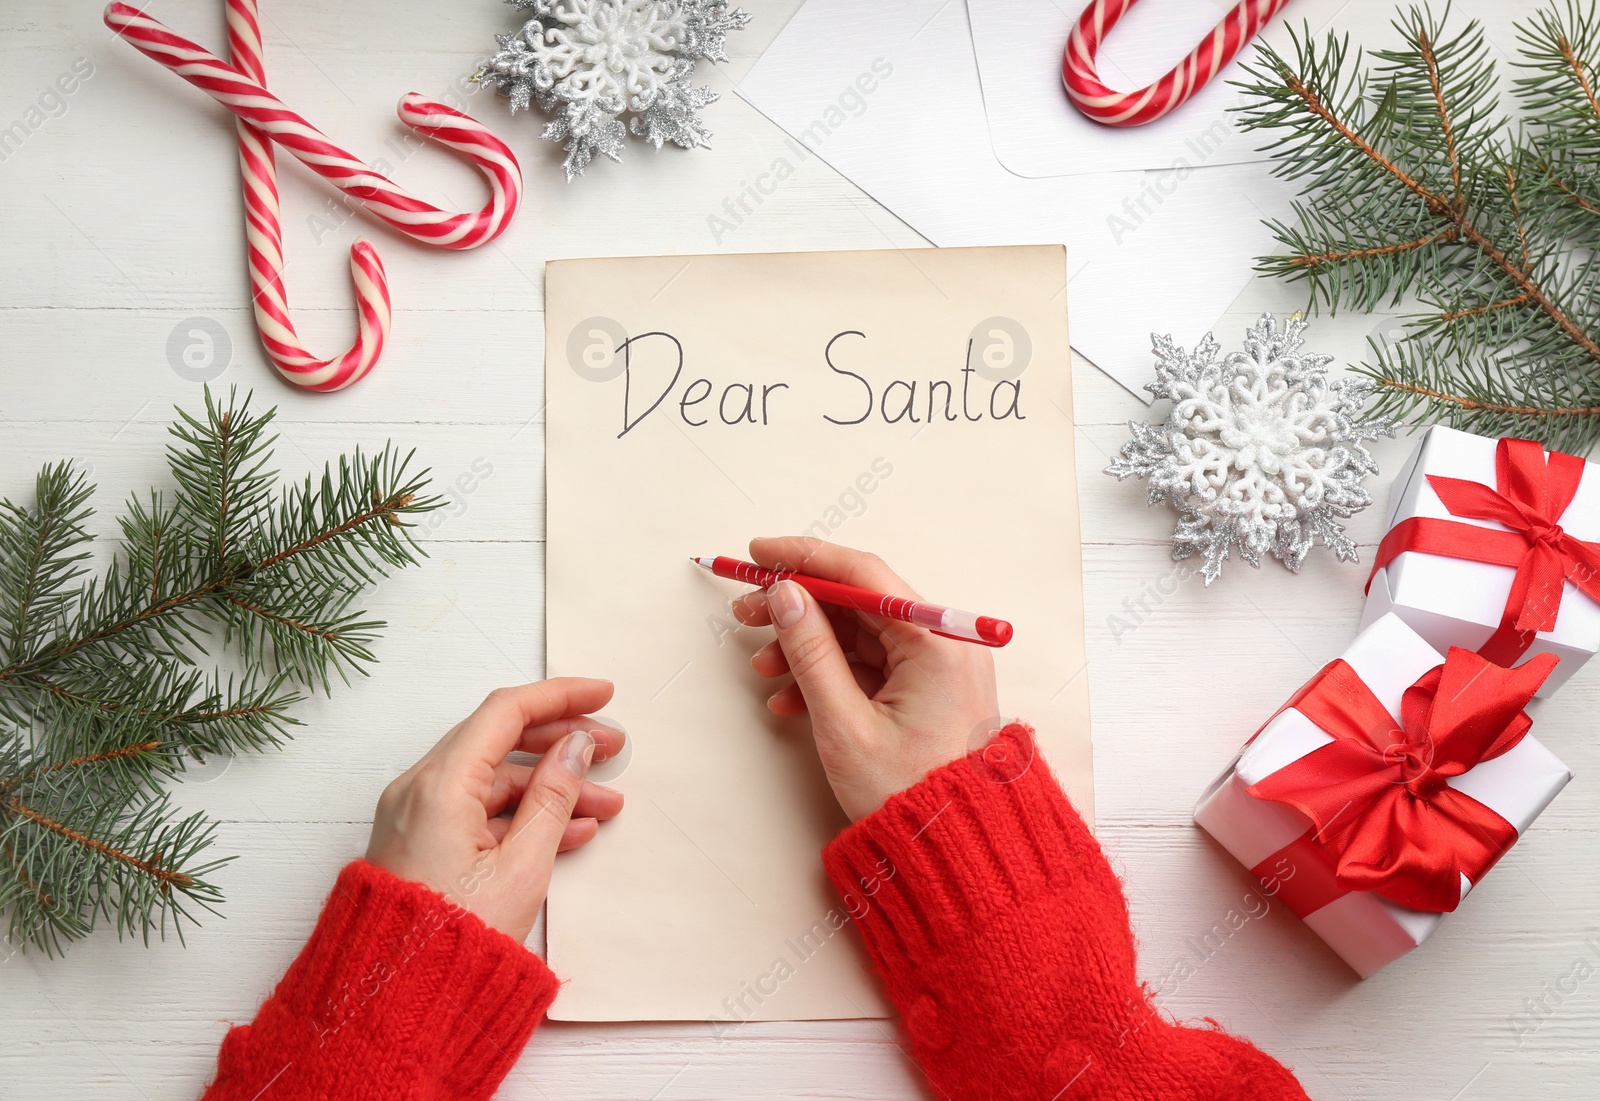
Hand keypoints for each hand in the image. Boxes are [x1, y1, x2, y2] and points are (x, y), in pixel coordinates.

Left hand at [365, 678, 625, 942]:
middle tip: (610, 747)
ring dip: (549, 785)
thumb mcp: (522, 867)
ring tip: (603, 803)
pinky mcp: (419, 842)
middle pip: (499, 739)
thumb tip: (576, 748)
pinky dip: (522, 813)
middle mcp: (418, 790)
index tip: (601, 695)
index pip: (506, 712)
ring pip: (492, 779)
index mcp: (439, 785)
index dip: (560, 697)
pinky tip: (568, 829)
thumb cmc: (452, 943)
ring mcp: (415, 816)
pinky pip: (477, 809)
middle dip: (560, 742)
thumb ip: (554, 797)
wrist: (396, 1004)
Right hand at [733, 537, 1000, 820]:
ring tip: (762, 667)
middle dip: (798, 606)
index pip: (863, 574)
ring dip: (806, 646)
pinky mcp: (927, 690)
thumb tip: (785, 595)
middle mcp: (945, 642)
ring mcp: (938, 666)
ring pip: (859, 635)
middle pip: (858, 602)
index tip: (759, 554)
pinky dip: (829, 675)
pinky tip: (789, 699)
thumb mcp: (845, 723)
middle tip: (746, 611)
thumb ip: (810, 652)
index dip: (805, 558)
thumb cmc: (908, 795)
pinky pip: (870, 666)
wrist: (955, 853)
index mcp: (937, 640)